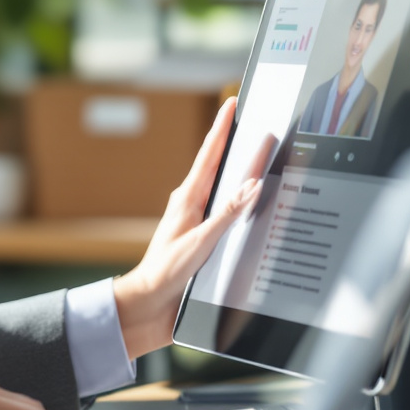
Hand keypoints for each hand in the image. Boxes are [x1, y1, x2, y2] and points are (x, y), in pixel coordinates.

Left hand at [111, 96, 279, 358]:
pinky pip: (229, 217)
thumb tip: (250, 184)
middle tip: (252, 121)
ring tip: (261, 156)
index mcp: (187, 200)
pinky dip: (243, 206)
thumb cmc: (165, 274)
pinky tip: (257, 208)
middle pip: (219, 168)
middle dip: (235, 144)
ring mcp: (199, 225)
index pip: (209, 155)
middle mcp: (193, 207)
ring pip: (225, 192)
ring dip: (242, 174)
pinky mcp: (205, 243)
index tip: (230, 103)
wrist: (148, 307)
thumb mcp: (199, 243)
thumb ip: (226, 215)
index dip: (221, 128)